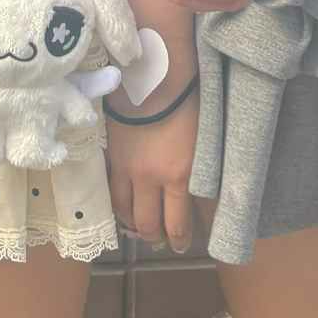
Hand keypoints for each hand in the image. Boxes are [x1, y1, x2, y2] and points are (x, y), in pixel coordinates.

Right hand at [106, 87, 198, 254]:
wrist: (153, 72)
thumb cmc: (188, 99)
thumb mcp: (205, 139)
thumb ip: (203, 171)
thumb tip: (204, 195)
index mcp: (180, 175)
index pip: (179, 222)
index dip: (182, 239)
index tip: (183, 245)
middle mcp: (151, 179)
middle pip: (150, 225)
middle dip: (158, 238)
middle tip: (164, 243)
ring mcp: (128, 169)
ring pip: (127, 213)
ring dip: (136, 226)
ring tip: (142, 229)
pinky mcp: (112, 157)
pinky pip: (112, 193)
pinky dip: (118, 207)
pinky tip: (123, 209)